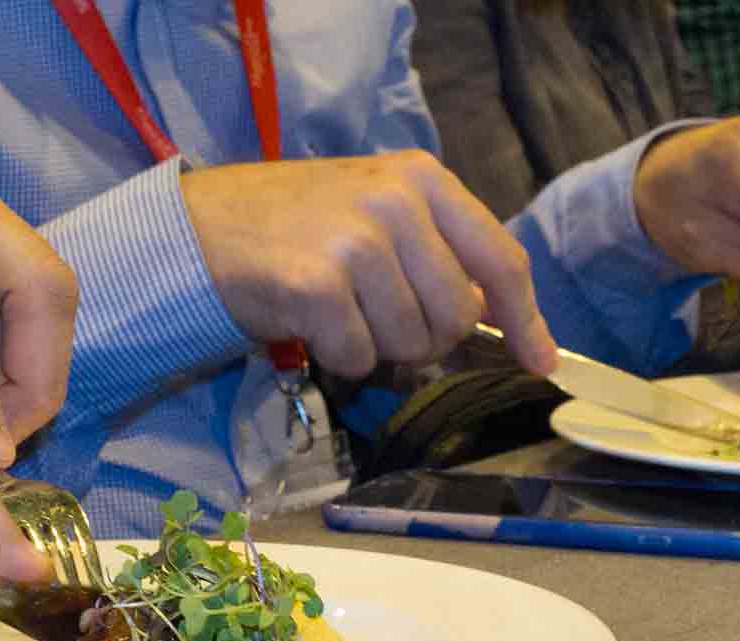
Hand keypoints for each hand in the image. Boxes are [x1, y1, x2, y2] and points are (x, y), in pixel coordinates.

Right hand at [180, 149, 557, 376]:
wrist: (197, 228)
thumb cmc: (293, 224)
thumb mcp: (377, 211)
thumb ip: (439, 251)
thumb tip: (498, 315)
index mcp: (423, 179)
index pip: (500, 258)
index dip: (526, 319)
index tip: (542, 362)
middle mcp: (396, 202)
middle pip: (458, 315)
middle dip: (426, 337)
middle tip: (377, 316)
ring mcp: (357, 242)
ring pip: (411, 342)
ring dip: (377, 345)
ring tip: (337, 308)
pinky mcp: (318, 285)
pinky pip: (359, 358)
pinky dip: (337, 356)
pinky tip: (308, 322)